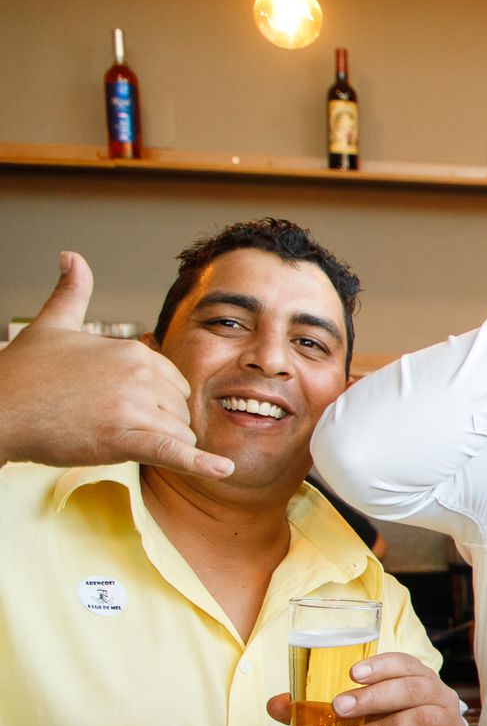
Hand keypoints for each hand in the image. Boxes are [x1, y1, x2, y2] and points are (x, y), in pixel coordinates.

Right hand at [0, 252, 232, 476]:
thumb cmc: (23, 372)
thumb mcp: (52, 324)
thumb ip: (71, 292)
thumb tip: (71, 256)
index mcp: (134, 352)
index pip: (176, 386)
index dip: (158, 402)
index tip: (127, 407)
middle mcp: (140, 375)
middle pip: (180, 411)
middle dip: (159, 424)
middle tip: (114, 425)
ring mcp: (133, 406)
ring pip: (177, 435)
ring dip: (156, 444)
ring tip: (114, 438)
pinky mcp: (123, 439)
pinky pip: (172, 452)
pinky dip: (200, 464)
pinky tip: (224, 469)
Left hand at [268, 652, 465, 725]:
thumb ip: (316, 714)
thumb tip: (275, 703)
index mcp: (416, 682)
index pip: (404, 663)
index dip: (380, 666)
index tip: (352, 673)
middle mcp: (438, 698)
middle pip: (412, 688)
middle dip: (373, 697)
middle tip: (341, 708)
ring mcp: (449, 725)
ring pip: (421, 717)